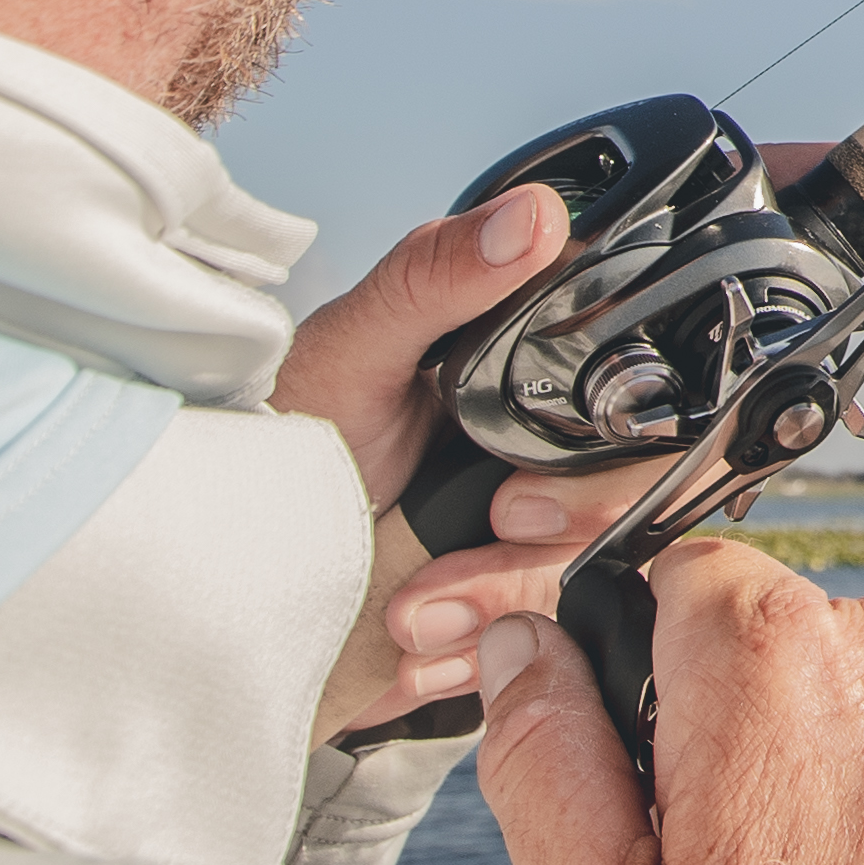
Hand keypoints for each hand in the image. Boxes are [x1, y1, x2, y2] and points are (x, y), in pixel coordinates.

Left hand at [271, 182, 666, 737]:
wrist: (225, 568)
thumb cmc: (286, 439)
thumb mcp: (353, 347)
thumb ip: (435, 276)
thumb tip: (534, 215)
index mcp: (531, 376)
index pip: (638, 408)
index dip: (607, 459)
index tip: (522, 494)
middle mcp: (550, 456)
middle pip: (630, 505)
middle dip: (554, 542)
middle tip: (486, 534)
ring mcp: (532, 539)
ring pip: (586, 582)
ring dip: (500, 603)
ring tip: (414, 608)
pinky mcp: (505, 609)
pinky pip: (540, 645)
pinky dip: (477, 650)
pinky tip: (419, 638)